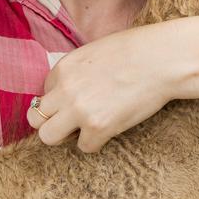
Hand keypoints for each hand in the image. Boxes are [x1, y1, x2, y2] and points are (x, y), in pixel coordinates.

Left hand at [26, 26, 183, 152]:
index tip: (80, 99)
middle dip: (52, 121)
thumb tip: (70, 90)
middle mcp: (65, 89)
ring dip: (65, 136)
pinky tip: (111, 127)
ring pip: (48, 137)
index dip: (61, 100)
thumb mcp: (95, 52)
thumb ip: (77, 72)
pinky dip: (96, 141)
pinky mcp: (98, 128)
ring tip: (86, 129)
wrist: (162, 59)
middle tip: (73, 121)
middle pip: (36, 118)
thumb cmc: (136, 51)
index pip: (44, 93)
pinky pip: (84, 147)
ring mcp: (79, 110)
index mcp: (64, 68)